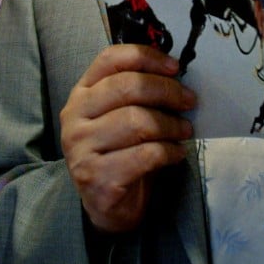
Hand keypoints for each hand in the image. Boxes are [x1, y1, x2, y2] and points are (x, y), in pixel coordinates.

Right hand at [60, 44, 195, 232]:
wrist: (105, 205)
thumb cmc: (119, 153)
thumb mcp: (121, 116)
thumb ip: (138, 93)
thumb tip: (176, 75)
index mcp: (81, 94)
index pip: (110, 59)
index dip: (146, 57)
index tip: (174, 67)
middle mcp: (74, 117)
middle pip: (128, 87)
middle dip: (167, 91)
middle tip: (189, 101)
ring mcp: (81, 148)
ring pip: (138, 121)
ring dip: (171, 125)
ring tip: (184, 130)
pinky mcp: (97, 177)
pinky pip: (144, 155)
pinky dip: (169, 152)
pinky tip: (177, 153)